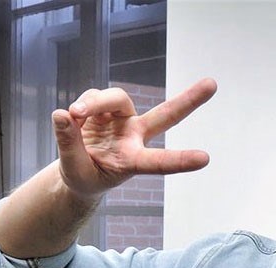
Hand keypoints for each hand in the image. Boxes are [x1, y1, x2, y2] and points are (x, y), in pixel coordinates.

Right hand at [52, 78, 217, 199]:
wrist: (77, 169)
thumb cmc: (84, 176)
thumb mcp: (74, 170)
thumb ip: (69, 145)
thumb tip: (62, 115)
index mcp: (133, 161)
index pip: (159, 162)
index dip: (180, 160)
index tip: (206, 159)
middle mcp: (134, 137)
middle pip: (165, 115)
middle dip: (188, 100)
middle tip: (213, 84)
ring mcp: (122, 119)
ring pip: (116, 97)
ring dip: (94, 102)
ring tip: (75, 113)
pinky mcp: (106, 108)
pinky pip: (94, 96)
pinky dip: (82, 104)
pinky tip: (73, 116)